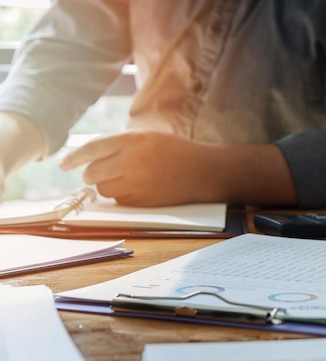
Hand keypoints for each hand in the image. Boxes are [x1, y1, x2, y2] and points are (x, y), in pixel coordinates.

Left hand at [59, 130, 207, 205]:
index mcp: (132, 140)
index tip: (63, 165)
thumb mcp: (148, 137)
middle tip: (97, 174)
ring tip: (124, 180)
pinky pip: (119, 200)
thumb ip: (121, 144)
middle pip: (93, 172)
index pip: (91, 149)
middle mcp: (131, 160)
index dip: (74, 158)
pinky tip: (137, 188)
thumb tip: (91, 157)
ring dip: (107, 186)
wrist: (203, 171)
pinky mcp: (143, 200)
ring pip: (103, 189)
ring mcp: (137, 182)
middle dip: (92, 175)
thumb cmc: (176, 152)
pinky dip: (122, 196)